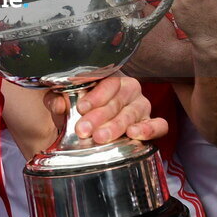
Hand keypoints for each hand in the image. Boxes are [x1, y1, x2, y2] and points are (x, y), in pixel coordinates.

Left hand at [44, 75, 167, 144]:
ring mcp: (141, 107)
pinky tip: (134, 134)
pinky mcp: (152, 124)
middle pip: (117, 101)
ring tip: (101, 137)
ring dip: (116, 126)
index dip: (95, 95)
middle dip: (99, 116)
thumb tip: (58, 104)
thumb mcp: (64, 103)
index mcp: (109, 80)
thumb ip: (57, 100)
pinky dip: (149, 129)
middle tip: (84, 130)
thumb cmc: (79, 111)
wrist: (89, 129)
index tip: (81, 108)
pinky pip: (159, 125)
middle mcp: (128, 91)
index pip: (107, 83)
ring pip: (133, 113)